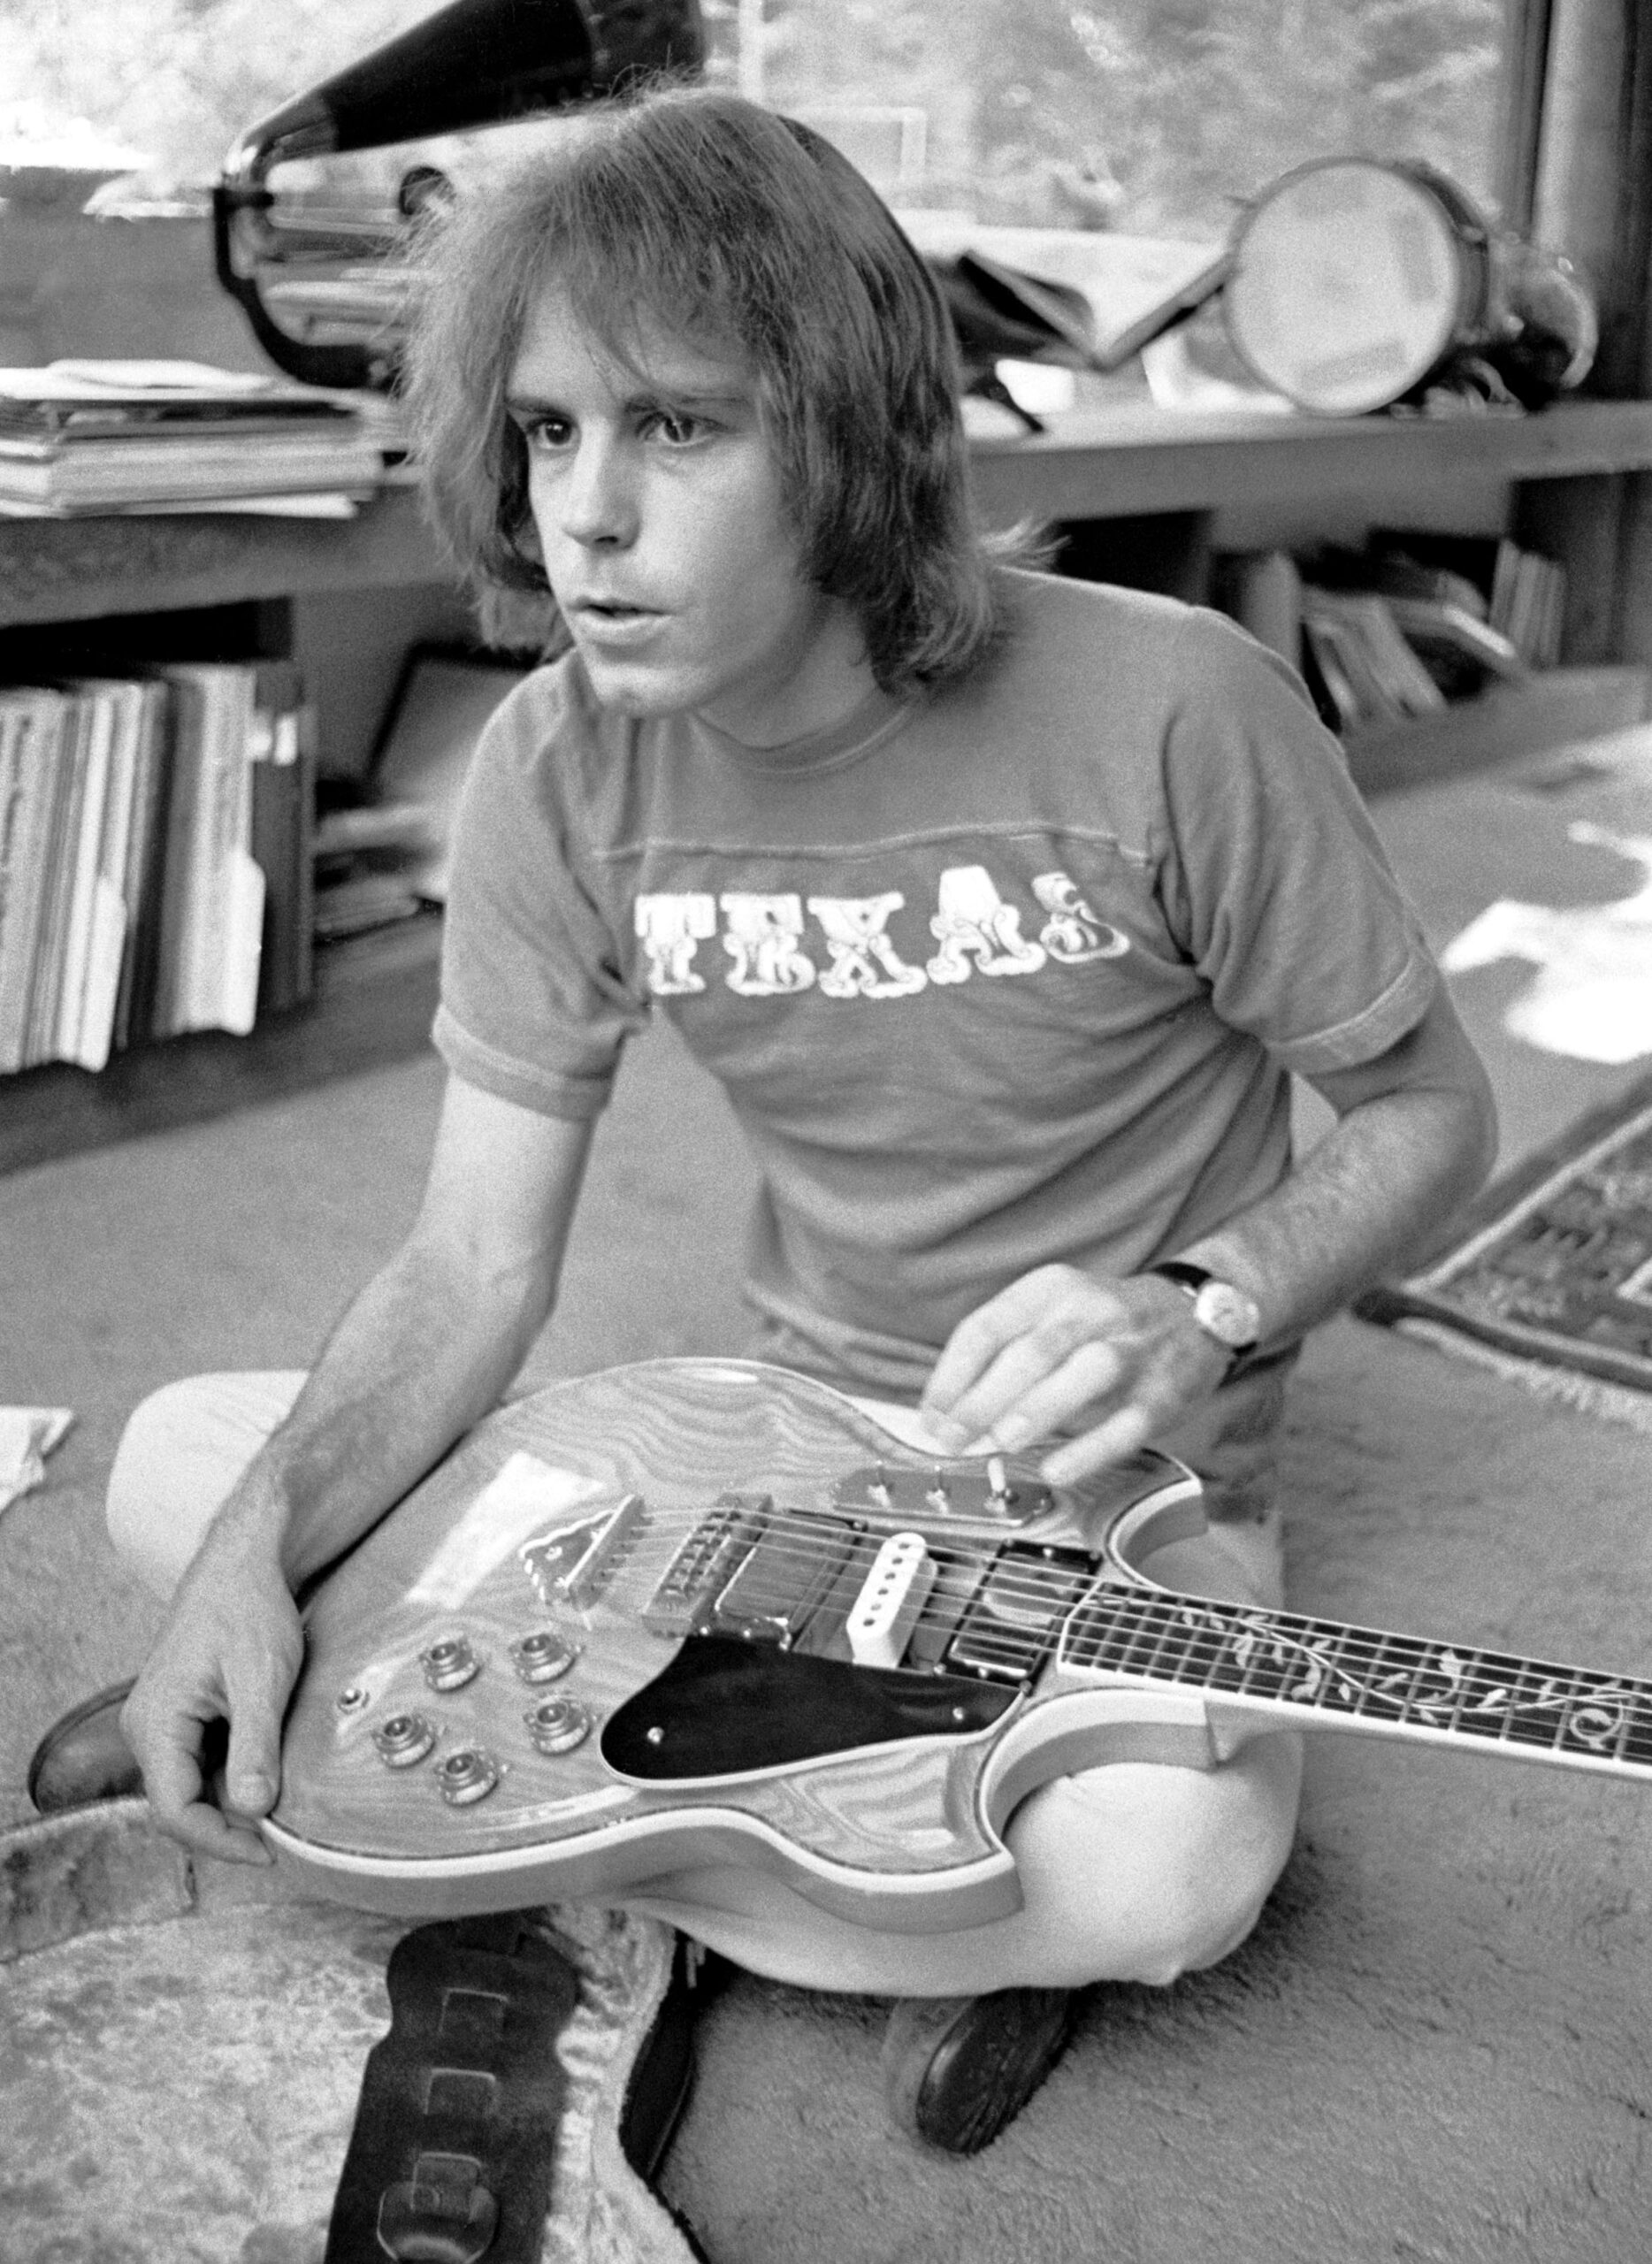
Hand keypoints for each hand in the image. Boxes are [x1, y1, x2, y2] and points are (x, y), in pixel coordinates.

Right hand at [121, 1534, 304, 1866]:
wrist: (239, 1564)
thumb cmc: (249, 1610)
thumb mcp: (262, 1679)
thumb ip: (254, 1747)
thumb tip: (253, 1810)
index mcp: (156, 1722)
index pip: (174, 1809)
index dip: (220, 1841)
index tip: (268, 1852)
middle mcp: (145, 1727)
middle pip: (178, 1804)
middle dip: (228, 1827)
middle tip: (281, 1839)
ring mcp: (159, 1722)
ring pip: (189, 1786)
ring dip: (230, 1803)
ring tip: (281, 1808)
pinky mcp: (177, 1716)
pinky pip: (197, 1763)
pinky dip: (230, 1777)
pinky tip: (266, 1774)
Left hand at [918, 1263, 1231, 1483]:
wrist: (1196, 1312)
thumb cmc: (1103, 1322)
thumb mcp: (1052, 1310)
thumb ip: (1004, 1352)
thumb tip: (949, 1413)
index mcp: (1050, 1289)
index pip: (987, 1327)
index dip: (951, 1376)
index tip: (931, 1417)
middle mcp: (1090, 1311)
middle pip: (1030, 1352)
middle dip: (982, 1400)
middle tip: (952, 1439)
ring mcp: (1131, 1350)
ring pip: (1083, 1373)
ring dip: (1036, 1409)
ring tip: (1000, 1442)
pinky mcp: (1164, 1392)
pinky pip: (1126, 1422)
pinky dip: (1089, 1448)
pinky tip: (1055, 1468)